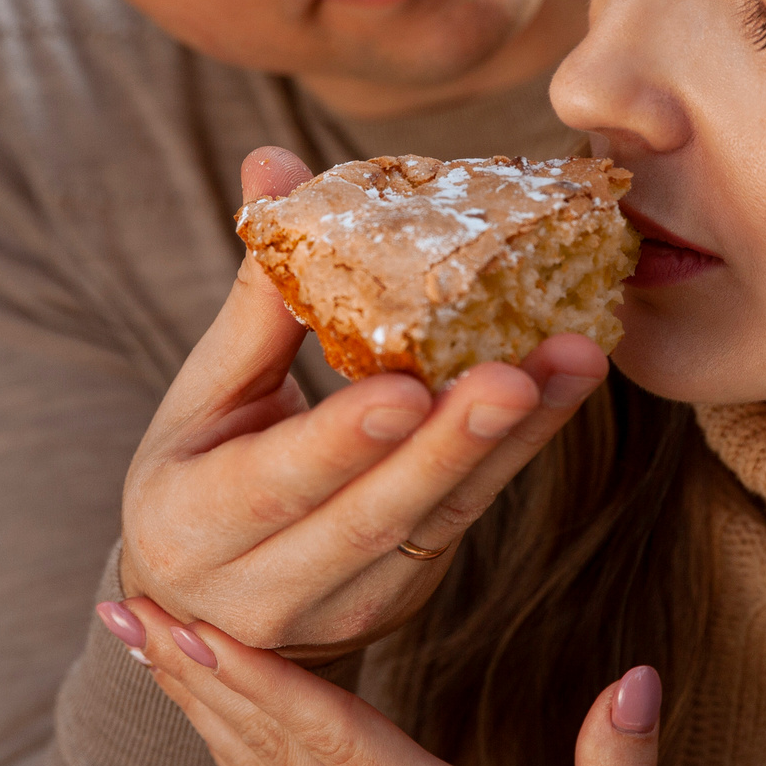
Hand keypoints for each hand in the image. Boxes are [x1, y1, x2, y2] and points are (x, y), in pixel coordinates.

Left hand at [108, 597, 660, 765]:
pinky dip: (228, 755)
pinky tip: (205, 722)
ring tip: (143, 642)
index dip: (262, 680)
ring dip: (197, 704)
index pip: (334, 740)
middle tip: (126, 604)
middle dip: (196, 670)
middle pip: (269, 743)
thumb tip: (639, 676)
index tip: (197, 626)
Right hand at [116, 146, 608, 660]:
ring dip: (513, 440)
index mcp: (191, 526)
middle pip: (373, 513)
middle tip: (517, 376)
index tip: (403, 388)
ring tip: (574, 363)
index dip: (340, 439)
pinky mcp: (410, 590)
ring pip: (441, 517)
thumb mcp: (206, 394)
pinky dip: (520, 449)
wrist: (216, 593)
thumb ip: (254, 297)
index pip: (273, 484)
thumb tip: (273, 163)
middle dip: (452, 446)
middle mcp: (268, 586)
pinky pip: (471, 513)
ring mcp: (348, 602)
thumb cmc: (202, 466)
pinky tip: (566, 386)